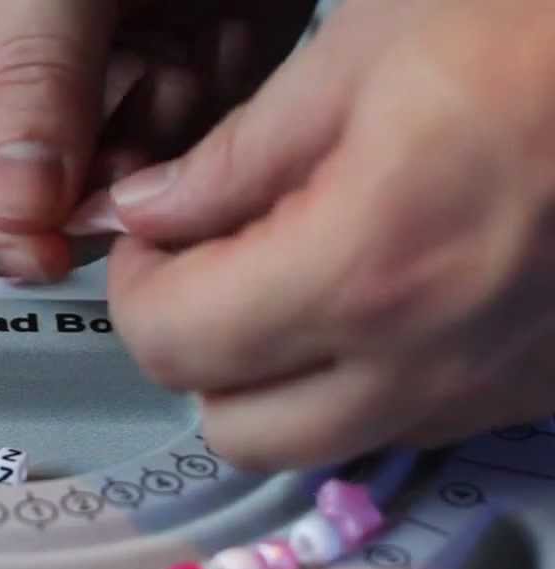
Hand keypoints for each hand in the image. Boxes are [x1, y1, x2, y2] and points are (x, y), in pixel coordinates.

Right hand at [0, 0, 313, 281]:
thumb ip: (31, 78)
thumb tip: (15, 205)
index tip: (27, 248)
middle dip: (64, 189)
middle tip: (120, 163)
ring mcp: (70, 81)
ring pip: (85, 182)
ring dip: (141, 146)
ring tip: (174, 61)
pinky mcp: (148, 82)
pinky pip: (162, 150)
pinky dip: (191, 116)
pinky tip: (206, 49)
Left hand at [106, 0, 554, 469]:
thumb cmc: (538, 24)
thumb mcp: (360, 52)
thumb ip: (232, 156)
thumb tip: (144, 212)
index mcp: (363, 269)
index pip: (173, 343)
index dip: (136, 287)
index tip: (153, 233)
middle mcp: (423, 362)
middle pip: (232, 426)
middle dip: (193, 347)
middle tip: (208, 262)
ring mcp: (489, 391)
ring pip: (315, 444)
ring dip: (269, 379)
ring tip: (287, 278)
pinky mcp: (535, 392)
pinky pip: (401, 426)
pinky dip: (354, 381)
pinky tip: (377, 293)